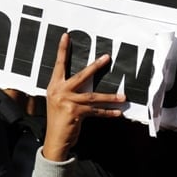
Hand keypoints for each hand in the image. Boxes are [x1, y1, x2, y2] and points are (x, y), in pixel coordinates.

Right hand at [43, 33, 124, 161]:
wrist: (54, 139)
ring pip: (93, 96)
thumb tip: (84, 82)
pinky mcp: (75, 113)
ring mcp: (67, 102)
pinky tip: (117, 113)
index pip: (59, 65)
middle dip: (95, 67)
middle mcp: (59, 91)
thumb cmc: (58, 119)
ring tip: (123, 97)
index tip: (67, 36)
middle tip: (107, 58)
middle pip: (81, 76)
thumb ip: (67, 90)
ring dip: (110, 97)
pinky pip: (96, 111)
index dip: (63, 50)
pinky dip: (107, 113)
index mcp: (54, 86)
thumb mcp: (58, 101)